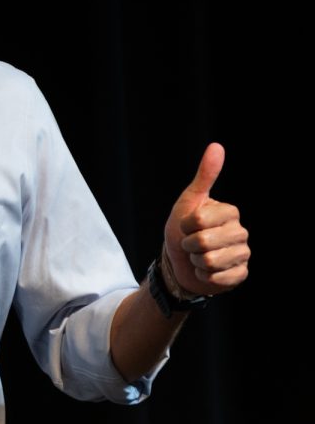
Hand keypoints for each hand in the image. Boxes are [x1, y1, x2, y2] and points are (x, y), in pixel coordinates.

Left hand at [163, 143, 249, 297]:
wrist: (180, 261)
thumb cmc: (183, 229)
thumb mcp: (189, 201)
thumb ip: (204, 176)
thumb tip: (217, 145)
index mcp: (230, 212)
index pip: (200, 219)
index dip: (185, 225)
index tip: (186, 225)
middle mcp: (241, 232)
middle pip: (205, 242)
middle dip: (189, 245)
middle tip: (191, 244)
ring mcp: (243, 254)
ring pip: (211, 261)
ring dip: (196, 262)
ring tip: (198, 257)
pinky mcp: (241, 275)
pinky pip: (218, 278)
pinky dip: (204, 277)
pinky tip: (206, 272)